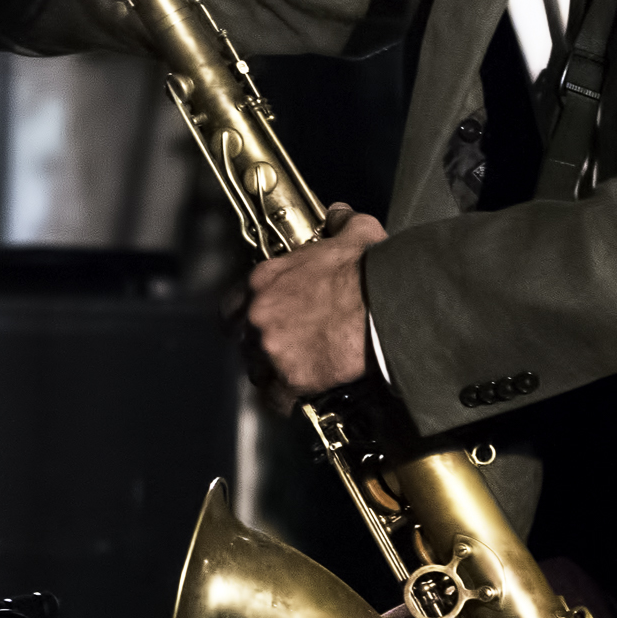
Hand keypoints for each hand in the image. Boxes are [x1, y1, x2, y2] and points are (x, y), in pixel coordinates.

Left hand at [242, 204, 384, 410]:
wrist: (384, 306)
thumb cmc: (369, 270)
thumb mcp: (355, 232)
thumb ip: (340, 222)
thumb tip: (338, 214)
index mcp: (264, 280)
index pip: (231, 307)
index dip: (242, 319)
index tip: (256, 325)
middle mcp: (259, 315)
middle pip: (243, 342)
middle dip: (258, 348)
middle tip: (279, 351)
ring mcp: (272, 348)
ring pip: (257, 371)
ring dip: (270, 375)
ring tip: (289, 376)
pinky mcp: (292, 377)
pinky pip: (276, 399)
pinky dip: (284, 402)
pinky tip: (294, 401)